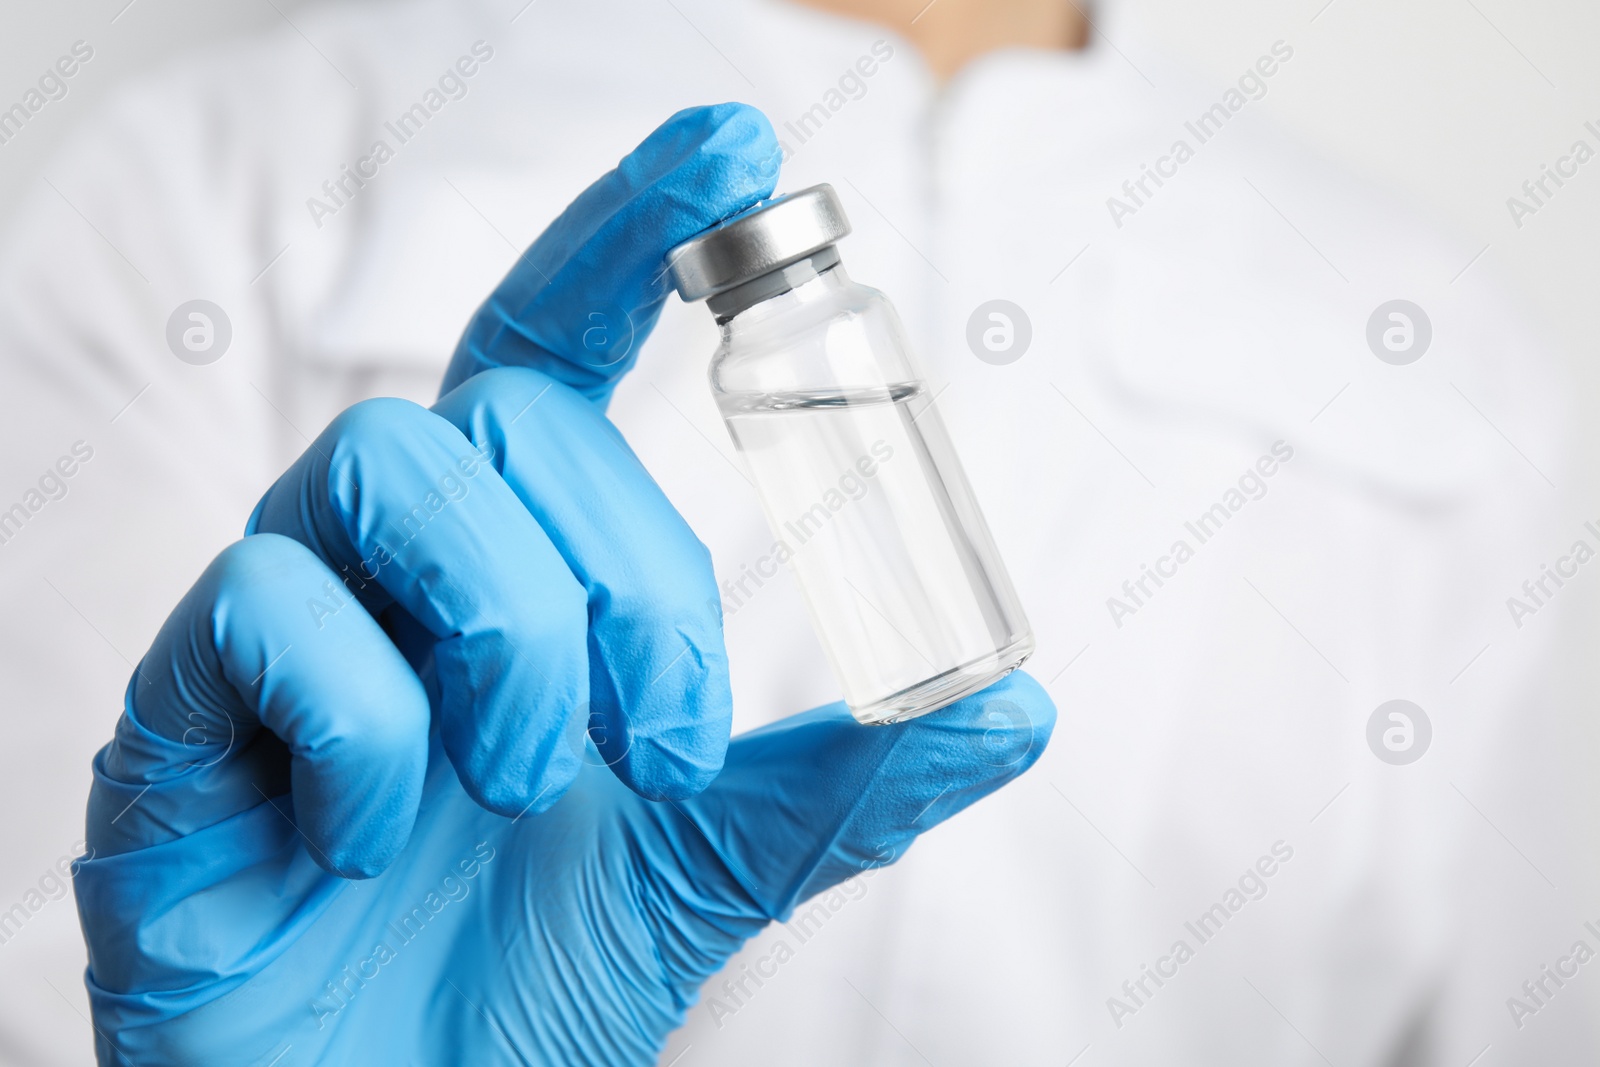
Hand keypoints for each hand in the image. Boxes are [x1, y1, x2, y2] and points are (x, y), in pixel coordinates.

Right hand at [74, 103, 1055, 1065]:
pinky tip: (381, 842)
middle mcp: (383, 566)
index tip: (735, 148)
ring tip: (525, 780)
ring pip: (384, 472)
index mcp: (504, 569)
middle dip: (622, 575)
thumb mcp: (710, 858)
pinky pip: (266, 616)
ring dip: (504, 631)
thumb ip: (842, 779)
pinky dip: (373, 731)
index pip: (550, 344)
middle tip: (661, 742)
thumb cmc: (524, 978)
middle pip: (505, 423)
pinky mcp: (173, 719)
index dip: (629, 233)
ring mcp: (272, 629)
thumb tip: (1019, 703)